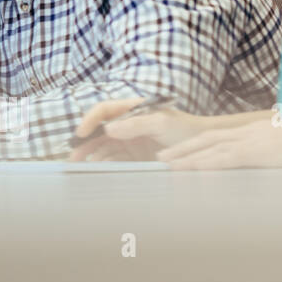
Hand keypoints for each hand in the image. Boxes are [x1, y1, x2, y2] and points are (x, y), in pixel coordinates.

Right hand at [69, 97, 209, 161]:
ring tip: (82, 168)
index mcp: (131, 109)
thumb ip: (135, 124)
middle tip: (74, 157)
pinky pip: (114, 160)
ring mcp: (130, 141)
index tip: (81, 134)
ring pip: (103, 147)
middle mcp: (127, 124)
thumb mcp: (162, 122)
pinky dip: (104, 165)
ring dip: (92, 156)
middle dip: (85, 143)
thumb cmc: (187, 130)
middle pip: (98, 131)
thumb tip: (108, 129)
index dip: (89, 121)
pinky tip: (97, 172)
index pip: (103, 111)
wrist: (207, 149)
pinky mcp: (134, 157)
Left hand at [157, 116, 281, 169]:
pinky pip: (229, 158)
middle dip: (181, 148)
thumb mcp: (281, 146)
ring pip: (212, 148)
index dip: (193, 144)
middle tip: (160, 158)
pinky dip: (208, 164)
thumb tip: (255, 163)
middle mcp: (247, 133)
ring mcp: (253, 141)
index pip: (215, 136)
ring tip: (168, 166)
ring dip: (188, 157)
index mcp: (252, 131)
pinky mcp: (260, 152)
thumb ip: (264, 152)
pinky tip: (194, 169)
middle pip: (206, 138)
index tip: (174, 152)